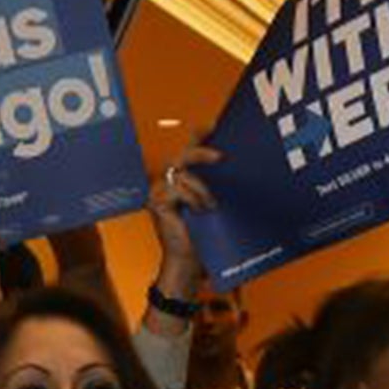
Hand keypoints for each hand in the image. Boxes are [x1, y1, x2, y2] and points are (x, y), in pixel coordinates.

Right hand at [148, 142, 219, 282]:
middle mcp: (168, 181)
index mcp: (182, 180)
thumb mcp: (215, 204)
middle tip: (220, 156)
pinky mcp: (157, 201)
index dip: (200, 136)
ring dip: (201, 188)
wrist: (191, 262)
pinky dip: (192, 197)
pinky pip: (177, 187)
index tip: (214, 126)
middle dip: (201, 152)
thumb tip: (231, 162)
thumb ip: (217, 183)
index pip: (190, 151)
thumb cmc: (203, 236)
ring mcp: (160, 191)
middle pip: (183, 155)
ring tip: (210, 206)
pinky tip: (200, 210)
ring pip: (182, 172)